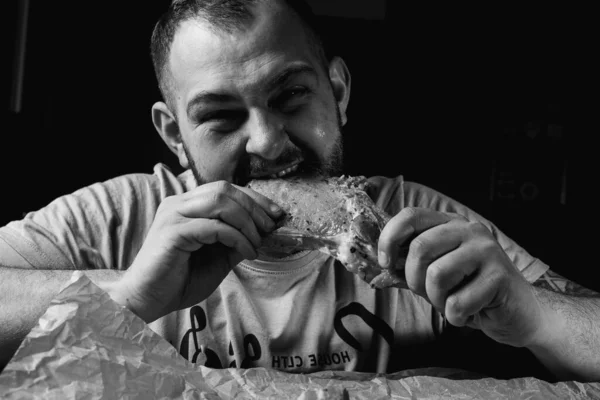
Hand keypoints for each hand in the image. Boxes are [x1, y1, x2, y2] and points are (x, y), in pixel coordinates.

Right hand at [110, 181, 282, 322]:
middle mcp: (178, 203)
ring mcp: (174, 215)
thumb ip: (236, 240)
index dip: (254, 198)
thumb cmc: (180, 280)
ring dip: (246, 221)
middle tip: (270, 228)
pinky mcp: (173, 232)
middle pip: (225, 189)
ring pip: (221, 201)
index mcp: (187, 205)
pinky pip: (214, 226)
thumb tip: (265, 230)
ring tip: (256, 242)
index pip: (226, 188)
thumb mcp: (218, 257)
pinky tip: (246, 252)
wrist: (147, 301)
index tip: (276, 214)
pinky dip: (236, 238)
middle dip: (254, 207)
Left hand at [378, 207, 543, 347]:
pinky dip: (456, 316)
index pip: (411, 216)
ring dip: (437, 301)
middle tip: (429, 294)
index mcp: (450, 224)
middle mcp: (469, 231)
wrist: (519, 314)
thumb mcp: (435, 276)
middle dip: (414, 280)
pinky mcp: (500, 276)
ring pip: (436, 276)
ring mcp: (487, 251)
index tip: (386, 263)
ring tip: (453, 303)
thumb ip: (409, 268)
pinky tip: (470, 313)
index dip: (390, 238)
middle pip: (420, 248)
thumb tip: (376, 269)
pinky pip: (457, 302)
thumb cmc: (471, 292)